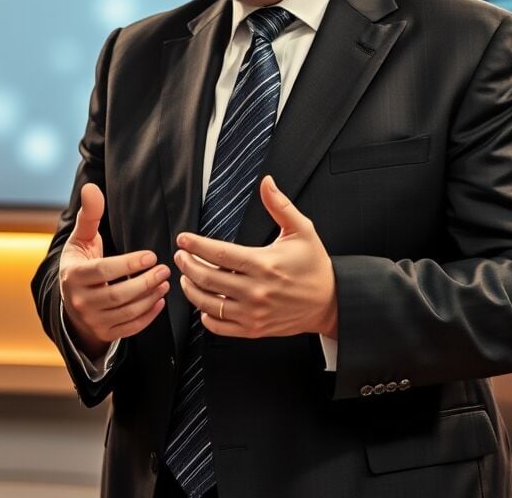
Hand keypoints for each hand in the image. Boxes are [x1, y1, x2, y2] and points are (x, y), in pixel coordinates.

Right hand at [59, 183, 169, 359]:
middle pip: (118, 295)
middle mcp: (80, 301)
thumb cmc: (80, 264)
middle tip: (166, 270)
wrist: (70, 301)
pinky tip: (159, 300)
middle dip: (145, 282)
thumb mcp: (80, 239)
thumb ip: (89, 215)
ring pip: (126, 312)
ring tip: (165, 282)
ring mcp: (92, 320)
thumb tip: (92, 188)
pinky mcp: (104, 333)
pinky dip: (148, 316)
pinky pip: (130, 328)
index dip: (129, 264)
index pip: (104, 271)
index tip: (151, 256)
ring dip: (149, 297)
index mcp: (73, 276)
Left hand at [174, 176, 337, 339]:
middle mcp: (255, 290)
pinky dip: (205, 316)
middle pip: (207, 277)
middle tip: (181, 255)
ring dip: (190, 288)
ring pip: (207, 303)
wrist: (330, 303)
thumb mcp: (302, 231)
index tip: (183, 239)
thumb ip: (280, 206)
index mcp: (263, 264)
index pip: (218, 253)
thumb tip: (267, 182)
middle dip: (187, 264)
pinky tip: (203, 303)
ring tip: (186, 276)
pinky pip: (219, 326)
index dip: (196, 245)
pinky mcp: (253, 329)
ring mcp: (253, 313)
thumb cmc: (315, 266)